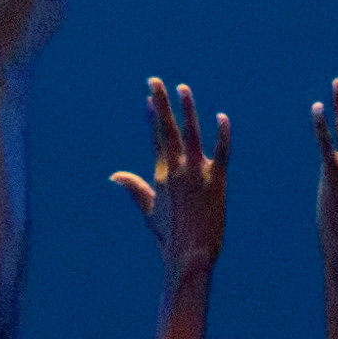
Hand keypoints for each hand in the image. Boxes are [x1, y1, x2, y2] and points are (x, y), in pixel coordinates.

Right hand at [113, 77, 228, 279]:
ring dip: (187, 110)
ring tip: (183, 89)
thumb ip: (134, 188)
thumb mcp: (148, 210)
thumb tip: (115, 175)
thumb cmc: (169, 236)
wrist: (188, 256)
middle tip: (156, 82)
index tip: (149, 98)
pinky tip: (222, 117)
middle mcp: (177, 170)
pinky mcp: (217, 182)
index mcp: (162, 175)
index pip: (157, 139)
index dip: (153, 117)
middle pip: (168, 130)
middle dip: (161, 104)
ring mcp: (197, 175)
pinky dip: (222, 135)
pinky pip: (222, 153)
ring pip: (192, 135)